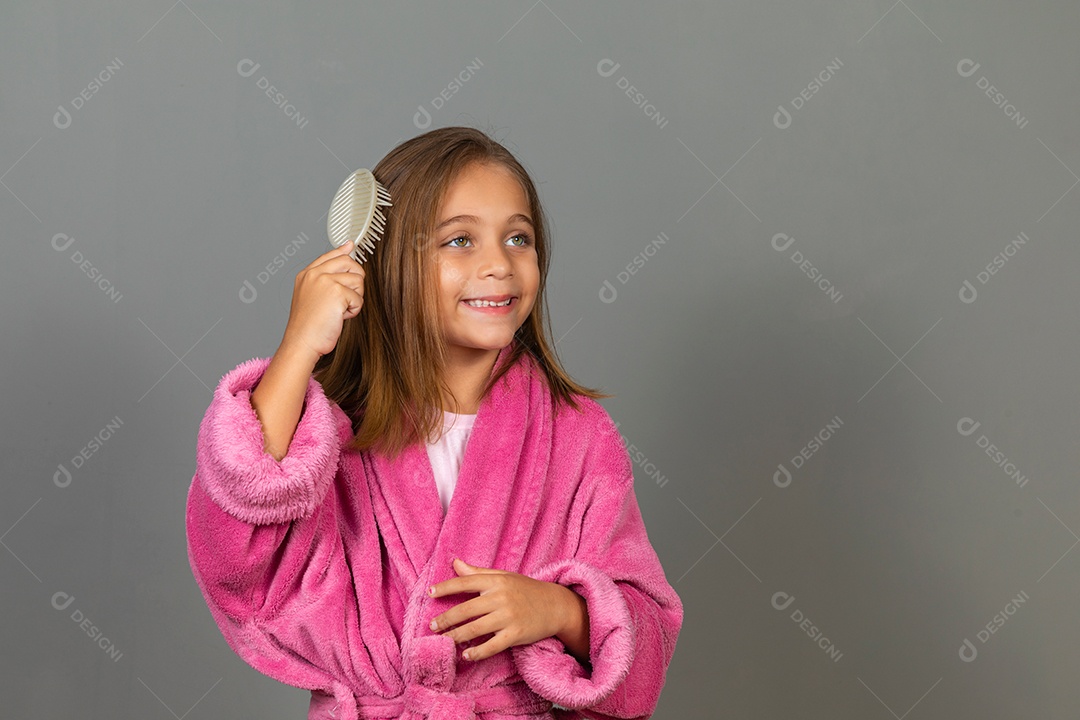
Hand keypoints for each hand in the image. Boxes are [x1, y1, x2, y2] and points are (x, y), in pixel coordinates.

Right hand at [281, 241, 366, 360]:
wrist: (302, 342)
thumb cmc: (308, 326)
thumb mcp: (311, 296)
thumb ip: (324, 279)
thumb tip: (340, 268)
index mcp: (306, 274)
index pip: (330, 255)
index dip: (343, 251)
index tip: (351, 245)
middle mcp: (315, 274)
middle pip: (349, 262)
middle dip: (356, 279)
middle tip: (348, 297)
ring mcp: (325, 281)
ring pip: (358, 280)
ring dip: (355, 298)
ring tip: (340, 311)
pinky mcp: (336, 293)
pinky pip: (359, 298)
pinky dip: (354, 311)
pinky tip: (340, 317)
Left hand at [427, 558, 589, 662]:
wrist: (556, 605)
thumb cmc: (527, 589)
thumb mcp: (504, 576)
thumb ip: (478, 572)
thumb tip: (455, 563)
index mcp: (497, 580)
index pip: (466, 582)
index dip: (446, 587)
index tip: (430, 593)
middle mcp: (501, 597)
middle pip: (466, 609)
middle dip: (446, 619)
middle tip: (433, 626)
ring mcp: (509, 616)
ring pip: (475, 629)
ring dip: (456, 636)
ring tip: (444, 641)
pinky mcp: (516, 634)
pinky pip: (492, 646)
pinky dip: (477, 652)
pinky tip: (466, 655)